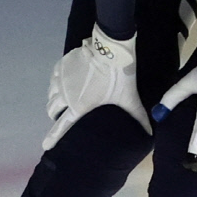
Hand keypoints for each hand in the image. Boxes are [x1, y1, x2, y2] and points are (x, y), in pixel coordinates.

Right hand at [42, 24, 151, 150]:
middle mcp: (65, 96)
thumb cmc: (119, 77)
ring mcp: (61, 80)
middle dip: (55, 115)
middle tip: (61, 116)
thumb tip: (151, 134)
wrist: (110, 50)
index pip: (62, 127)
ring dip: (55, 99)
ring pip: (51, 94)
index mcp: (79, 107)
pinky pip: (53, 79)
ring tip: (62, 100)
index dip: (52, 138)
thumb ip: (138, 118)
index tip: (45, 146)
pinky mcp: (60, 66)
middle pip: (52, 109)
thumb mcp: (129, 99)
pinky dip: (55, 84)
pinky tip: (62, 83)